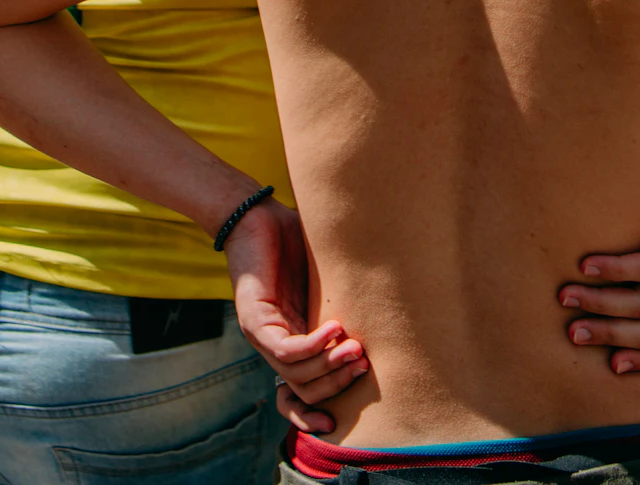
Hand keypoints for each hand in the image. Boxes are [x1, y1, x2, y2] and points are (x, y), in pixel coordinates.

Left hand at [224, 196, 367, 432]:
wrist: (255, 216)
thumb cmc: (292, 241)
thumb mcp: (323, 278)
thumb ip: (344, 296)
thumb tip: (388, 305)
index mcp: (291, 338)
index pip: (298, 392)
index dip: (314, 411)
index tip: (337, 423)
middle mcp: (273, 343)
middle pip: (303, 387)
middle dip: (336, 383)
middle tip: (365, 363)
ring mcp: (260, 334)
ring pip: (295, 372)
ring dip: (329, 365)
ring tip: (357, 347)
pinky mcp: (252, 319)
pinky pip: (284, 347)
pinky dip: (313, 344)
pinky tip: (336, 328)